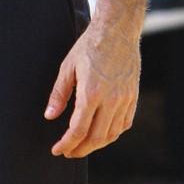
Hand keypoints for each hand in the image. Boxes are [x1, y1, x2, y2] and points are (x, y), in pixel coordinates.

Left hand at [44, 19, 139, 158]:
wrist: (117, 31)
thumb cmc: (89, 46)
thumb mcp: (68, 67)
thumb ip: (59, 94)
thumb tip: (50, 116)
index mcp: (91, 93)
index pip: (78, 130)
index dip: (67, 143)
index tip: (57, 150)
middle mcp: (111, 100)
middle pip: (96, 138)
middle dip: (80, 149)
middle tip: (68, 152)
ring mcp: (125, 100)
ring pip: (112, 134)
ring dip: (96, 144)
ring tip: (82, 145)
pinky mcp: (133, 97)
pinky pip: (124, 124)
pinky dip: (112, 134)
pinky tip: (101, 133)